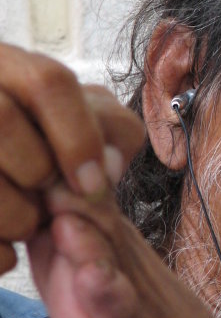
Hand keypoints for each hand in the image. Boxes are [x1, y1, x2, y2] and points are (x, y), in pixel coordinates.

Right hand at [0, 42, 144, 272]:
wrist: (7, 163)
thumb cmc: (48, 139)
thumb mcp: (86, 120)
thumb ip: (112, 132)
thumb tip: (107, 167)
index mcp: (9, 64)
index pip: (48, 82)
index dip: (78, 137)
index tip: (93, 185)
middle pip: (2, 120)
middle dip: (38, 172)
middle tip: (50, 199)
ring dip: (14, 214)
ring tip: (27, 225)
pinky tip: (7, 253)